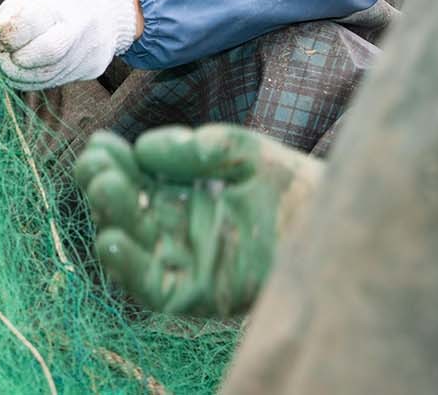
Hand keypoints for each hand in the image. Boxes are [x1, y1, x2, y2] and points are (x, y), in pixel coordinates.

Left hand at [0, 0, 138, 89]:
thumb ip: (14, 13)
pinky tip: (26, 72)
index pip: (32, 24)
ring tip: (8, 66)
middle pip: (46, 53)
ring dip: (21, 75)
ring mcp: (89, 51)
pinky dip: (36, 80)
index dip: (10, 36)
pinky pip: (58, 82)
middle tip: (1, 58)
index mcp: (63, 1)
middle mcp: (82, 27)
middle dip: (16, 61)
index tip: (0, 39)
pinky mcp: (92, 70)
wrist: (110, 8)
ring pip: (49, 75)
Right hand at [73, 126, 322, 315]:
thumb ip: (199, 147)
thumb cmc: (295, 188)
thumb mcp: (245, 152)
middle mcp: (175, 227)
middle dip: (103, 186)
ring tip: (103, 189)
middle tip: (96, 165)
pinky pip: (152, 288)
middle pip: (124, 210)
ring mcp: (184, 261)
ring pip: (130, 247)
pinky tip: (111, 240)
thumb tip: (144, 149)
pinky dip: (127, 269)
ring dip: (110, 220)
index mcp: (179, 191)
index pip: (132, 177)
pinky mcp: (198, 294)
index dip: (111, 161)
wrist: (340, 228)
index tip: (101, 143)